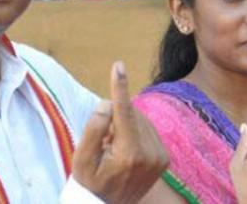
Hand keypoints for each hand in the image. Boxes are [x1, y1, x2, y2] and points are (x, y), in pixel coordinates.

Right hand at [72, 61, 168, 201]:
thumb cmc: (90, 182)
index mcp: (130, 154)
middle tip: (104, 142)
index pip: (125, 113)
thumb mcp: (82, 158)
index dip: (120, 87)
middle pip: (132, 115)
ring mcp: (161, 158)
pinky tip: (125, 152)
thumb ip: (94, 128)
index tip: (118, 65)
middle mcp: (151, 155)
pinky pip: (149, 131)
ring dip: (126, 126)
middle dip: (116, 119)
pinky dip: (135, 133)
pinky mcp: (165, 159)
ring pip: (141, 121)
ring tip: (114, 150)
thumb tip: (108, 104)